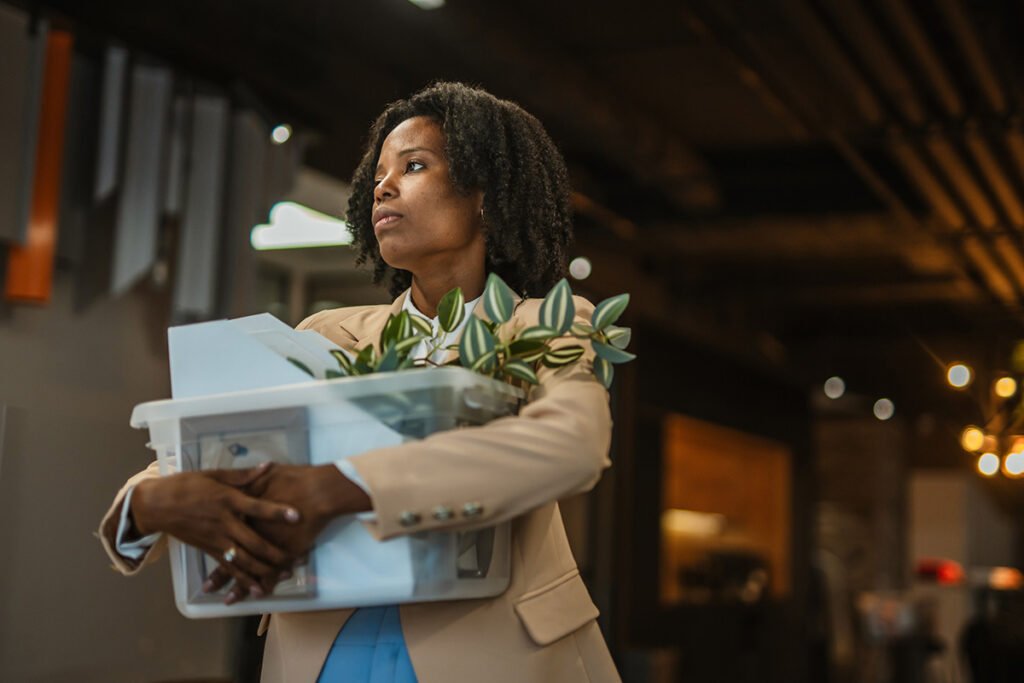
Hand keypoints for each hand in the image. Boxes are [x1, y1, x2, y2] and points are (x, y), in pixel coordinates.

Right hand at [130, 464, 300, 596]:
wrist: (156, 506)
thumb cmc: (186, 485)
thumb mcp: (214, 474)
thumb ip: (243, 475)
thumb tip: (269, 465)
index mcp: (228, 500)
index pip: (257, 508)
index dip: (277, 512)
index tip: (297, 516)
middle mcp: (224, 523)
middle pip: (254, 542)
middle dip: (277, 552)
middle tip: (297, 558)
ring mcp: (216, 540)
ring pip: (244, 560)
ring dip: (265, 570)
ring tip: (285, 574)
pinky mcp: (209, 551)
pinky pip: (229, 568)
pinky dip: (243, 580)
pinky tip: (258, 589)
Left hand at [203, 463, 371, 601]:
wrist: (317, 491)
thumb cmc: (293, 479)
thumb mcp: (264, 473)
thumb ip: (249, 476)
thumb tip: (236, 480)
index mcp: (240, 511)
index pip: (220, 530)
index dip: (208, 542)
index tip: (201, 554)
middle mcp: (247, 531)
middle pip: (230, 556)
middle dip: (219, 575)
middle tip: (208, 588)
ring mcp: (264, 544)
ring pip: (247, 569)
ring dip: (238, 584)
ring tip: (228, 599)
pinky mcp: (282, 552)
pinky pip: (269, 573)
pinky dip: (263, 583)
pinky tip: (257, 594)